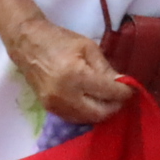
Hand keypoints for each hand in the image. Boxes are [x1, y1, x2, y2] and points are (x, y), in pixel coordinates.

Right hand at [3, 14, 134, 124]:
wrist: (27, 44)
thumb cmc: (59, 40)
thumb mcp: (88, 47)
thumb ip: (106, 68)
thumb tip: (123, 84)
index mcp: (76, 75)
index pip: (109, 92)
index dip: (124, 92)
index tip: (132, 88)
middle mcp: (65, 95)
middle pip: (100, 113)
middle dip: (115, 106)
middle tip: (121, 96)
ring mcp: (55, 105)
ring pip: (88, 119)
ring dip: (102, 112)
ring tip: (108, 99)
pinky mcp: (49, 109)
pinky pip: (75, 118)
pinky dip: (87, 113)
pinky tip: (93, 102)